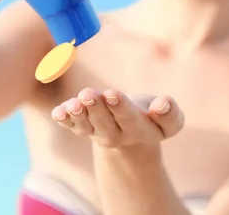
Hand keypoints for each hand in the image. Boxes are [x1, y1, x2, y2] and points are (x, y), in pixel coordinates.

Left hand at [51, 88, 184, 148]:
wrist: (134, 132)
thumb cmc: (154, 118)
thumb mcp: (171, 120)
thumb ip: (170, 114)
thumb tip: (162, 104)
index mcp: (139, 129)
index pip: (128, 118)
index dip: (119, 106)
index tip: (112, 93)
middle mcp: (115, 134)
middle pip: (103, 122)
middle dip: (95, 107)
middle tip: (87, 94)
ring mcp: (96, 132)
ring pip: (85, 125)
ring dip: (77, 114)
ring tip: (73, 103)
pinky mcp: (82, 128)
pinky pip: (71, 125)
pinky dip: (64, 119)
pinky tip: (58, 112)